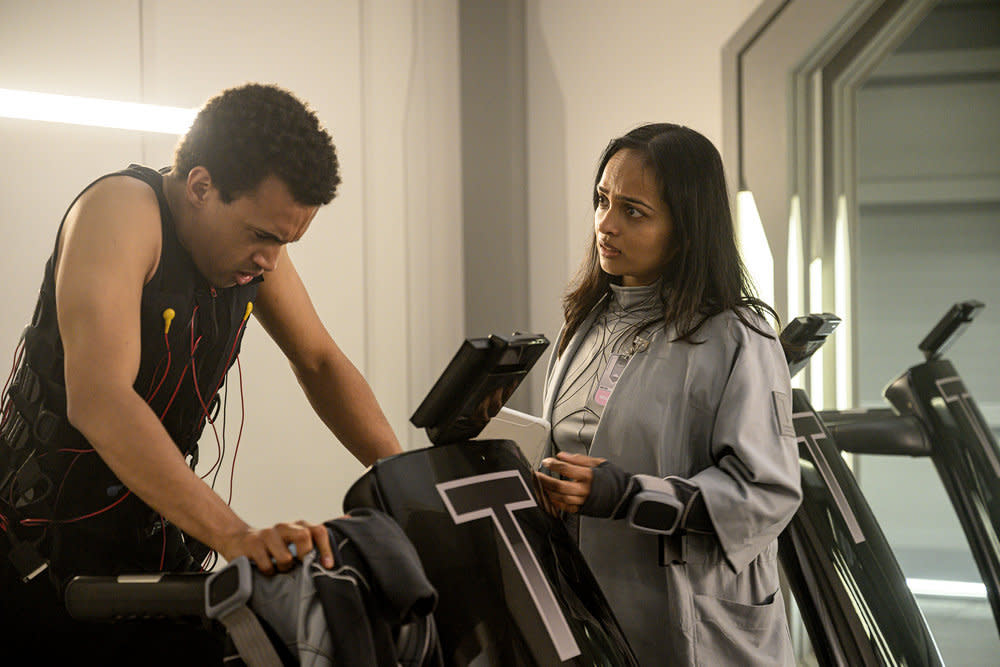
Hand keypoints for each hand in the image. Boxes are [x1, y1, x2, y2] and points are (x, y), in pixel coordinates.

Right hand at [218, 520, 334, 574]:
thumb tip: (349, 519)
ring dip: (284, 569)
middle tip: (299, 566)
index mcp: (298, 525)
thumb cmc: (274, 544)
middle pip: (304, 537)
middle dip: (305, 556)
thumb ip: (319, 534)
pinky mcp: (253, 545)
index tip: (327, 566)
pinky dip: (269, 572)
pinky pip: (267, 565)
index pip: (319, 530)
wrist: (239, 541)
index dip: (326, 548)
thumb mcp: (297, 538)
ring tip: (280, 568)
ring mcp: (267, 534)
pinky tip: (266, 569)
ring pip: (285, 557)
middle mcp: (284, 527)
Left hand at [536, 452, 606, 513]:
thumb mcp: (599, 462)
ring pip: (561, 498)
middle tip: (537, 475)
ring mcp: (584, 501)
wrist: (625, 496)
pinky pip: (567, 508)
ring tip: (541, 485)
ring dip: (549, 491)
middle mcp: (586, 489)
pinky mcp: (584, 509)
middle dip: (545, 480)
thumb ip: (579, 459)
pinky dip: (557, 503)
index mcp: (589, 476)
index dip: (553, 464)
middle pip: (560, 486)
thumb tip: (562, 455)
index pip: (566, 469)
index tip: (546, 461)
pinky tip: (551, 497)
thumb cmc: (613, 478)